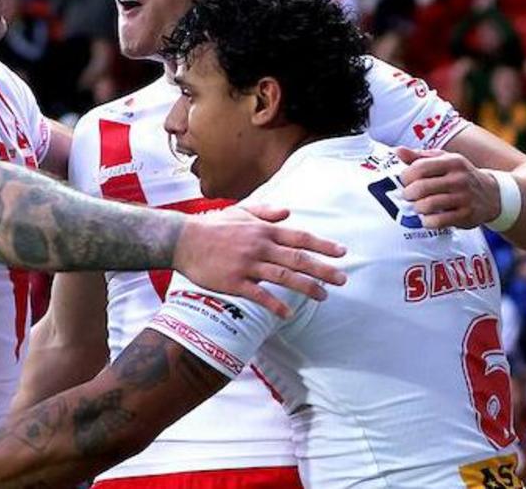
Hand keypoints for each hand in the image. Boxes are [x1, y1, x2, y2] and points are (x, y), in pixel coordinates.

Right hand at [173, 204, 346, 317]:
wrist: (182, 240)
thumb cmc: (211, 226)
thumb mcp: (240, 212)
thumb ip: (265, 212)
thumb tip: (288, 213)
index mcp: (263, 230)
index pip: (300, 237)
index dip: (323, 245)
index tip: (342, 253)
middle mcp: (259, 246)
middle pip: (298, 258)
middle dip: (323, 269)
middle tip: (342, 279)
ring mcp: (247, 265)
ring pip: (284, 276)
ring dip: (307, 287)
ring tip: (324, 296)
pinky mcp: (234, 282)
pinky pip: (259, 295)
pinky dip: (275, 305)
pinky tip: (288, 313)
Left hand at [397, 147, 500, 229]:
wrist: (492, 195)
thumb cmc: (459, 176)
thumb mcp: (444, 160)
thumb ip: (419, 157)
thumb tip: (397, 151)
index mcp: (451, 162)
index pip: (419, 167)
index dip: (406, 177)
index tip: (405, 182)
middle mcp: (459, 178)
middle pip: (420, 187)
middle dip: (408, 194)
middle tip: (409, 196)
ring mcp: (463, 197)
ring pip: (428, 205)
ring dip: (417, 208)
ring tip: (418, 207)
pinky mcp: (466, 215)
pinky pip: (439, 221)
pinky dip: (427, 221)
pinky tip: (427, 218)